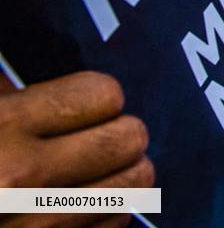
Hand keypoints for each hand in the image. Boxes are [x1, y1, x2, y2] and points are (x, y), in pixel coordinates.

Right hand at [0, 72, 153, 227]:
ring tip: (92, 171)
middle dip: (118, 133)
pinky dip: (105, 212)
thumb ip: (18, 98)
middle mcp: (22, 175)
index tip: (84, 104)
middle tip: (94, 137)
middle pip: (131, 138)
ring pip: (135, 184)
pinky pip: (116, 223)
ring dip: (121, 174)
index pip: (104, 94)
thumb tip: (67, 85)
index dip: (98, 96)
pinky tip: (78, 205)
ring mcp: (41, 222)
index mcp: (4, 125)